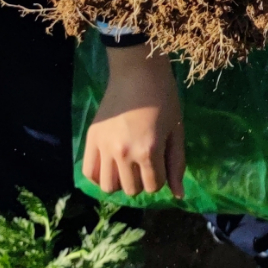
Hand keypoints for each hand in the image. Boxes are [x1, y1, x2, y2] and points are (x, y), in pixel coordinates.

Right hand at [82, 45, 185, 199]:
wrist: (137, 72)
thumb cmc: (163, 98)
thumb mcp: (176, 130)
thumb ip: (177, 164)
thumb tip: (178, 196)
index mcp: (148, 151)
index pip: (153, 186)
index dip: (160, 178)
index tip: (161, 163)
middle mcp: (123, 153)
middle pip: (131, 189)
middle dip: (142, 181)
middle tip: (145, 163)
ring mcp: (104, 147)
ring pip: (108, 187)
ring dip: (121, 182)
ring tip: (127, 168)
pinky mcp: (90, 139)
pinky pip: (89, 172)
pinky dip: (99, 176)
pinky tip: (110, 167)